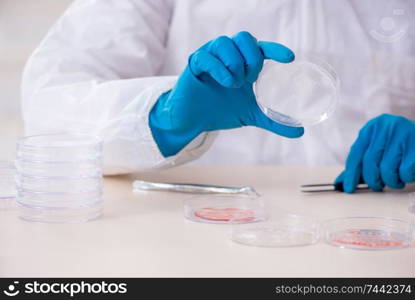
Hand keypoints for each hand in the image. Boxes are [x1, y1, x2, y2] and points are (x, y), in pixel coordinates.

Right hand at [149, 31, 303, 156]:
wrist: (195, 121)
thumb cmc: (222, 111)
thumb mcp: (251, 114)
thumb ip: (273, 121)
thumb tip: (300, 132)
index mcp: (243, 62)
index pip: (262, 48)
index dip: (275, 49)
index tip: (289, 59)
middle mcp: (228, 54)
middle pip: (245, 38)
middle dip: (251, 58)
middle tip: (250, 80)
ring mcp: (211, 56)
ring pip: (225, 43)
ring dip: (235, 64)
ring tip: (235, 84)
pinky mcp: (195, 62)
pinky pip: (207, 56)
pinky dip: (220, 69)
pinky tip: (226, 83)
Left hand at [335, 114, 414, 192]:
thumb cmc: (401, 147)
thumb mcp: (379, 150)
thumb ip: (361, 164)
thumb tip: (342, 182)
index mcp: (372, 127)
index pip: (356, 154)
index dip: (351, 174)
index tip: (349, 188)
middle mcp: (385, 126)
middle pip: (369, 162)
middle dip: (373, 180)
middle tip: (378, 186)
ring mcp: (402, 133)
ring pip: (387, 169)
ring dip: (391, 181)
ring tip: (397, 178)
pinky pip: (404, 171)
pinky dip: (406, 177)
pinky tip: (408, 173)